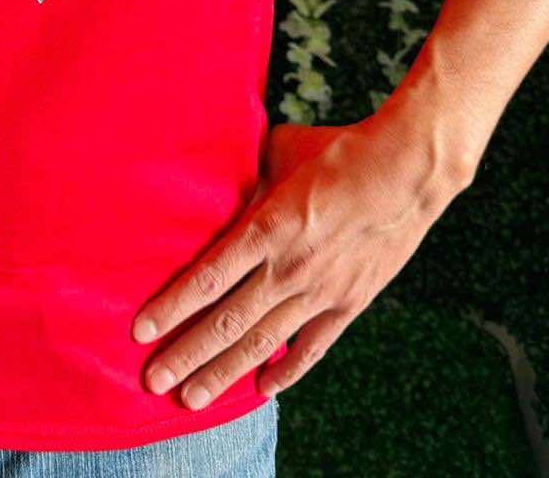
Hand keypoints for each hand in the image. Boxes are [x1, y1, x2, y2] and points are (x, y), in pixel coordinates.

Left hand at [131, 111, 471, 407]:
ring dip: (224, 373)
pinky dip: (287, 370)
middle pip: (227, 322)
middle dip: (186, 354)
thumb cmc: (336, 150)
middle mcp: (290, 266)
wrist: (407, 170)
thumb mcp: (278, 152)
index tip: (140, 330)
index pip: (208, 278)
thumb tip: (216, 178)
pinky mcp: (350, 302)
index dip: (172, 308)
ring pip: (264, 342)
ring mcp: (321, 290)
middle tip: (152, 381)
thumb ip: (246, 176)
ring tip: (192, 398)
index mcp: (268, 227)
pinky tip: (261, 389)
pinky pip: (313, 346)